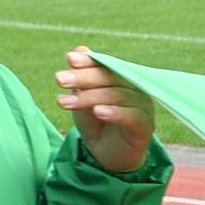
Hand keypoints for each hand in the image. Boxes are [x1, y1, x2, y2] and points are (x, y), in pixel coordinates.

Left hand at [55, 49, 156, 172]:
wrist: (107, 156)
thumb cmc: (96, 123)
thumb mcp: (84, 97)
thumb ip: (83, 76)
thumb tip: (80, 49)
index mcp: (123, 79)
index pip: (107, 64)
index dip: (89, 61)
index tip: (69, 59)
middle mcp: (136, 90)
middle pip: (112, 78)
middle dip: (84, 78)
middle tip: (59, 80)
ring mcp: (143, 108)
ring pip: (118, 95)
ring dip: (90, 97)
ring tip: (64, 102)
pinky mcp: (145, 127)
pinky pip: (132, 116)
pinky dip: (115, 112)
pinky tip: (98, 111)